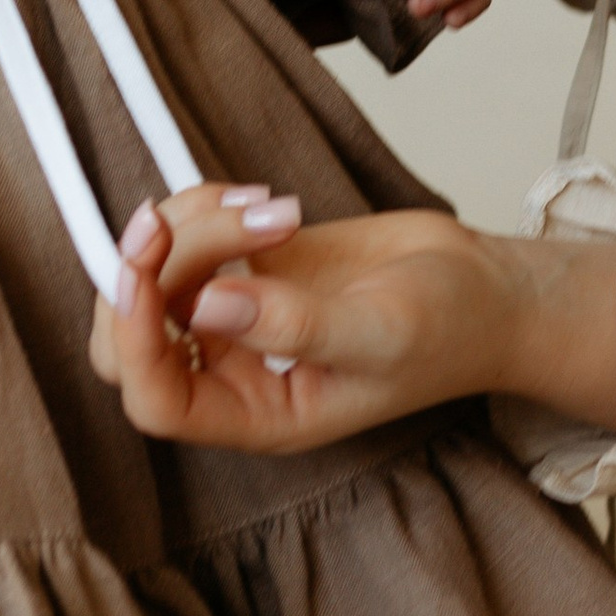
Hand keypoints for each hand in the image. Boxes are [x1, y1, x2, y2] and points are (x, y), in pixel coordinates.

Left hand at [86, 180, 615, 452]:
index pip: (156, 398)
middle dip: (150, 269)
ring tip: (276, 210)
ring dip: (194, 225)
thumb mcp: (381, 334)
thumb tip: (208, 304)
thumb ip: (295, 325)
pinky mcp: (244, 266)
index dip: (133, 338)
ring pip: (158, 274)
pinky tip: (264, 200)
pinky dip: (207, 205)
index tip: (144, 270)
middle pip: (133, 336)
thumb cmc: (447, 333)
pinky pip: (187, 236)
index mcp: (257, 415)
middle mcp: (233, 373)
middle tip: (179, 221)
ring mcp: (233, 316)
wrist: (482, 291)